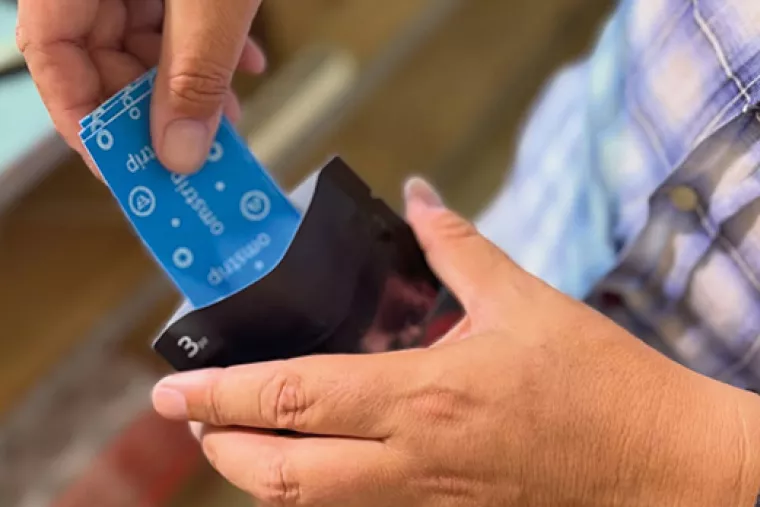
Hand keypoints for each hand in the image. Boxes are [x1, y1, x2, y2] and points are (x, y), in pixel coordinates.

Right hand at [17, 0, 265, 174]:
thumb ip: (195, 72)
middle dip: (157, 109)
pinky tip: (247, 62)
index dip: (83, 116)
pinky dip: (209, 45)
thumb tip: (180, 153)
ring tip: (230, 112)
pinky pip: (176, 16)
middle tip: (197, 149)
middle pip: (101, 56)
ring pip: (145, 42)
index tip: (125, 165)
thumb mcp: (211, 2)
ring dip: (192, 84)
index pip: (50, 51)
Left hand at [152, 179, 759, 505]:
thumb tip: (418, 198)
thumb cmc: (595, 383)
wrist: (656, 463)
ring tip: (235, 436)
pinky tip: (312, 452)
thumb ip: (457, 246)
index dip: (226, 395)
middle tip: (193, 418)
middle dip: (222, 451)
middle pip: (284, 476)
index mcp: (425, 396)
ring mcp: (425, 497)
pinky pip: (360, 506)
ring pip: (313, 503)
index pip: (299, 399)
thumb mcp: (524, 300)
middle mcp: (412, 459)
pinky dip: (316, 483)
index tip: (174, 389)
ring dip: (259, 474)